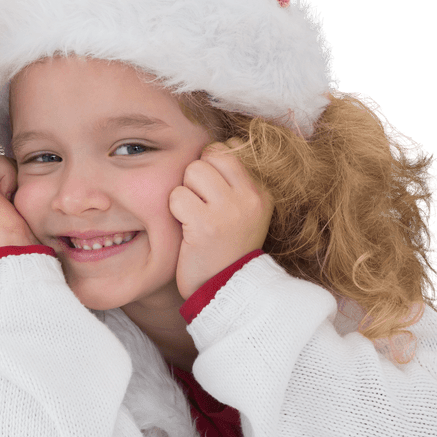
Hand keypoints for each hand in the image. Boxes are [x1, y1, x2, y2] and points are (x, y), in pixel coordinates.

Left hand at [168, 139, 272, 298]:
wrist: (225, 290)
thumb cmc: (226, 247)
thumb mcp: (243, 211)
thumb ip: (234, 180)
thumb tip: (219, 145)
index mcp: (261, 192)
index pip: (230, 150)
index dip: (211, 166)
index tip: (211, 193)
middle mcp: (250, 197)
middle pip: (210, 156)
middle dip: (197, 176)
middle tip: (200, 205)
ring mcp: (230, 210)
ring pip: (193, 171)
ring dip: (185, 193)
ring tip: (194, 217)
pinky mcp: (206, 225)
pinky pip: (178, 196)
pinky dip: (175, 211)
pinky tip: (187, 229)